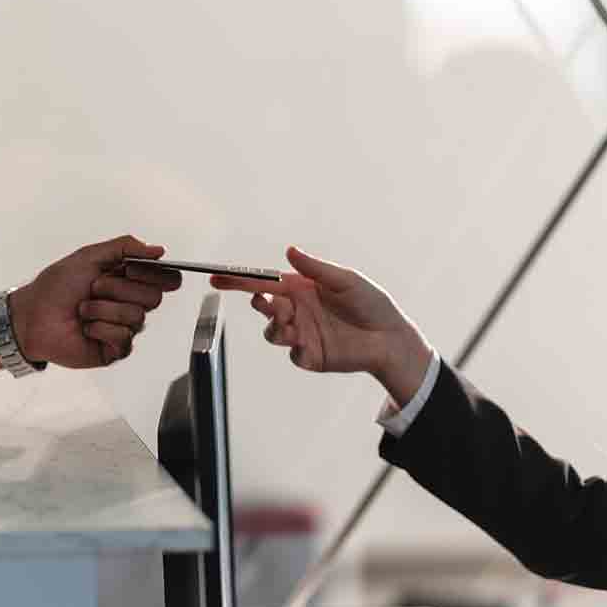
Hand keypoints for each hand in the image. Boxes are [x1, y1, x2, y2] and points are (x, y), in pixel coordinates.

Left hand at [9, 235, 181, 367]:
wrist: (32, 316)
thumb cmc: (56, 288)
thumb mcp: (90, 256)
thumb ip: (125, 247)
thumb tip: (157, 250)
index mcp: (128, 281)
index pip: (165, 279)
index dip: (155, 274)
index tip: (129, 270)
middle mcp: (130, 304)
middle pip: (154, 297)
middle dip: (119, 289)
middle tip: (94, 288)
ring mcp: (124, 328)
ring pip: (136, 316)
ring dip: (103, 309)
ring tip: (83, 310)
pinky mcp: (115, 349)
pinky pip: (124, 337)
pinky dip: (100, 328)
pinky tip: (85, 328)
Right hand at [210, 245, 431, 402]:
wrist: (389, 338)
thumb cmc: (371, 303)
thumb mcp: (345, 280)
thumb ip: (315, 268)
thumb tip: (290, 250)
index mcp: (301, 288)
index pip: (264, 282)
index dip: (238, 280)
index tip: (217, 277)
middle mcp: (297, 310)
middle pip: (262, 307)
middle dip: (260, 304)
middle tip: (271, 302)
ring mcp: (301, 334)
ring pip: (272, 332)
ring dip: (276, 326)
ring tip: (292, 323)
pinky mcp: (309, 356)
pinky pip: (291, 353)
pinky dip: (294, 346)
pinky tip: (307, 341)